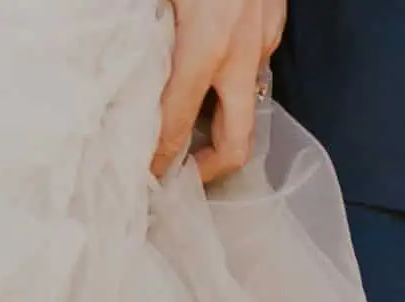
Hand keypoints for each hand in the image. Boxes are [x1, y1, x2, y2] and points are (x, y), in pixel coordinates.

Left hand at [153, 0, 286, 185]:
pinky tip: (213, 67)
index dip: (162, 157)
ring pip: (248, 105)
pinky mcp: (274, 25)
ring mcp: (264, 40)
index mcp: (206, 44)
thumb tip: (129, 76)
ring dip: (222, 124)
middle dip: (211, 167)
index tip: (152, 173)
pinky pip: (254, 66)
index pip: (178, 123)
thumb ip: (150, 37)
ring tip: (192, 124)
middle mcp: (242, 52)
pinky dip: (233, 78)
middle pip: (236, 142)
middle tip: (186, 171)